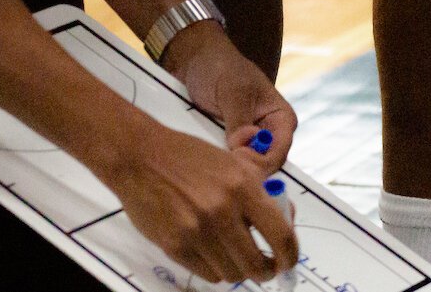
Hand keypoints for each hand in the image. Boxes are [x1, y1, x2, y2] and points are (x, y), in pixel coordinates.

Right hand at [109, 117, 298, 282]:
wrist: (141, 157)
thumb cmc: (188, 157)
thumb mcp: (234, 162)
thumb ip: (260, 188)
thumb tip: (285, 218)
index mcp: (243, 185)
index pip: (281, 235)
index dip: (290, 256)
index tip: (288, 262)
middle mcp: (223, 210)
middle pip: (257, 265)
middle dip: (265, 270)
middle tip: (264, 266)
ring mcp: (198, 231)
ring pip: (232, 274)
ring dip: (237, 269)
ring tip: (231, 253)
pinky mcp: (175, 246)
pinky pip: (207, 273)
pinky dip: (214, 268)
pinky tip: (210, 251)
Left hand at [163, 20, 298, 171]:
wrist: (195, 60)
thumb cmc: (220, 67)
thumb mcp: (231, 90)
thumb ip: (239, 119)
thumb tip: (243, 146)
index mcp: (281, 118)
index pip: (279, 151)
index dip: (262, 161)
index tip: (239, 161)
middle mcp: (268, 134)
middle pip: (262, 166)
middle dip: (243, 169)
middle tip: (221, 169)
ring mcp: (247, 142)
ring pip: (243, 168)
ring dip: (227, 169)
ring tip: (208, 163)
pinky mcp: (227, 146)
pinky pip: (225, 163)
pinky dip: (215, 164)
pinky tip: (202, 160)